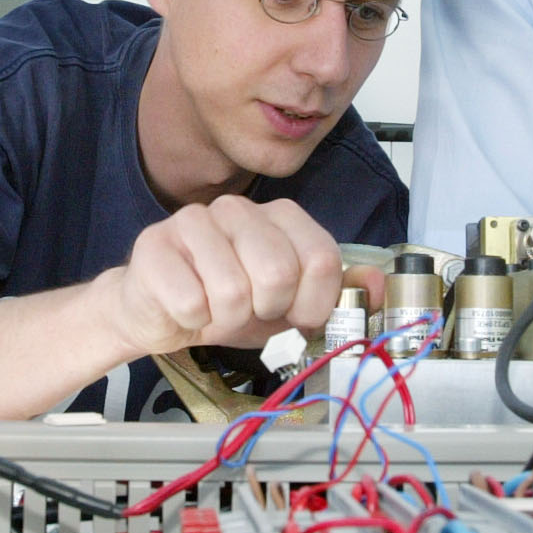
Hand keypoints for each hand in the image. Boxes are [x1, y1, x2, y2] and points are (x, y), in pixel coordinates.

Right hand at [97, 196, 379, 358]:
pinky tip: (185, 309)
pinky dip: (192, 322)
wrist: (158, 313)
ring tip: (213, 310)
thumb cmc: (226, 306)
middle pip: (278, 273)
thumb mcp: (290, 307)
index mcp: (279, 217)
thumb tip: (378, 285)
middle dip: (265, 311)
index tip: (294, 315)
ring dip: (225, 320)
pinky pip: (192, 303)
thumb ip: (337, 294)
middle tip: (248, 311)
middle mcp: (238, 210)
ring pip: (233, 291)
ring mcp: (193, 222)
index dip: (313, 303)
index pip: (321, 258)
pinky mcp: (154, 245)